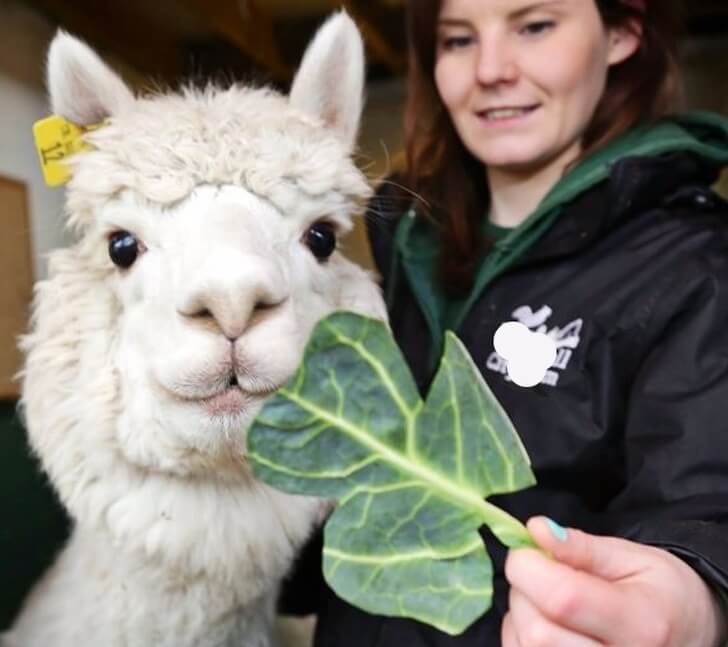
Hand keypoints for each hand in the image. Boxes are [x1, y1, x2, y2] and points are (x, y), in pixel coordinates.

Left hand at [502, 517, 725, 646]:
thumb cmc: (660, 593)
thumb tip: (535, 530)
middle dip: (523, 591)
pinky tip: (544, 625)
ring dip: (519, 616)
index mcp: (641, 626)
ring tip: (546, 599)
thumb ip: (580, 546)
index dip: (529, 567)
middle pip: (537, 631)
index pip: (562, 600)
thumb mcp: (631, 557)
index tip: (528, 548)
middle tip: (540, 572)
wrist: (688, 635)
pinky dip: (520, 636)